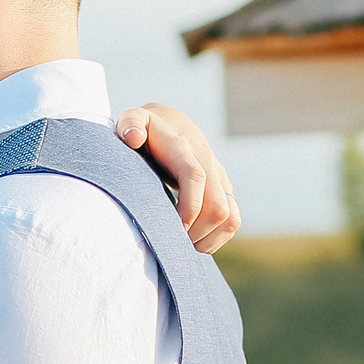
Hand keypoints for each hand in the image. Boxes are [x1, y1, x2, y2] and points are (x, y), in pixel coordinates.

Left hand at [115, 103, 241, 253]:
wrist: (172, 124)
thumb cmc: (146, 129)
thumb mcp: (132, 119)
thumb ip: (129, 124)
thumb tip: (133, 139)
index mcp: (184, 148)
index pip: (195, 178)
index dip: (188, 207)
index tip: (172, 227)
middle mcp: (208, 163)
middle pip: (217, 207)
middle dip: (195, 232)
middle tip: (171, 241)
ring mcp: (219, 178)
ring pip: (231, 218)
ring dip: (208, 239)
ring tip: (181, 244)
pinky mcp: (224, 190)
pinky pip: (233, 222)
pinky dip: (216, 239)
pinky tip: (193, 241)